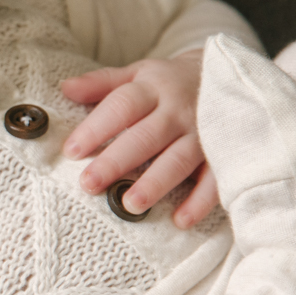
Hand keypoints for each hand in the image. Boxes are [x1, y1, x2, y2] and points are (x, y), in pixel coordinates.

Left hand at [60, 49, 216, 227]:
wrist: (229, 76)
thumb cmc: (169, 82)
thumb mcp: (138, 73)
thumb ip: (102, 83)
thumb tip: (66, 88)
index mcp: (153, 88)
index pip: (121, 106)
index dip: (96, 128)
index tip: (72, 151)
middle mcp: (179, 111)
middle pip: (145, 137)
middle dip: (116, 162)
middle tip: (89, 184)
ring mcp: (204, 133)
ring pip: (178, 160)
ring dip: (155, 184)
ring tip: (129, 205)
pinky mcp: (225, 154)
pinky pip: (215, 179)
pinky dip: (200, 201)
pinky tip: (181, 220)